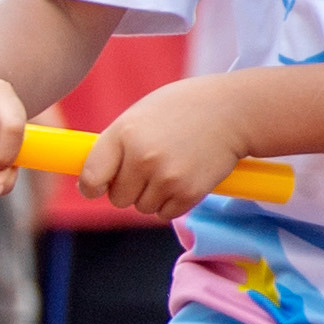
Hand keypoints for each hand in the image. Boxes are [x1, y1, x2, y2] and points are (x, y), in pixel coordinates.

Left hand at [78, 81, 260, 217]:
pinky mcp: (189, 193)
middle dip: (129, 189)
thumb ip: (116, 145)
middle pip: (118, 199)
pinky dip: (172, 202)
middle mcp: (142, 157)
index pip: (91, 178)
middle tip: (149, 168)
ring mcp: (166, 177)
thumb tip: (91, 180)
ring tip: (171, 167)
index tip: (97, 187)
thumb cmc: (182, 109)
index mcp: (124, 133)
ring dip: (153, 196)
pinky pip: (166, 214)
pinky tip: (184, 178)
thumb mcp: (139, 115)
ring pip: (143, 208)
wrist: (232, 110)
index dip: (92, 187)